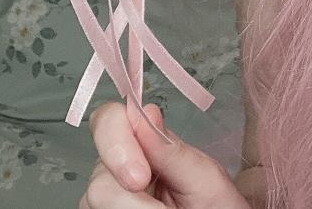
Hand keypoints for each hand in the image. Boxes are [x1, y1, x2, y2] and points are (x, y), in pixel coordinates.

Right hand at [80, 101, 250, 208]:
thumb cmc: (215, 206)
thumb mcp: (204, 178)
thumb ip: (172, 150)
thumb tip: (144, 112)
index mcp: (146, 143)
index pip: (109, 119)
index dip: (115, 140)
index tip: (140, 175)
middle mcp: (120, 167)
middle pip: (98, 170)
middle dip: (125, 193)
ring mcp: (110, 197)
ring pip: (96, 199)